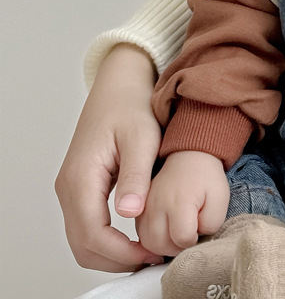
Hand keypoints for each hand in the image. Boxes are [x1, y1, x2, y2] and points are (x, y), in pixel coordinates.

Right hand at [55, 44, 162, 270]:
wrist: (119, 86)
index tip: (151, 254)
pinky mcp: (80, 188)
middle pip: (82, 245)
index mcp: (82, 177)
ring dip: (110, 253)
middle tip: (152, 259)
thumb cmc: (131, 107)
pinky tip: (135, 236)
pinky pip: (87, 225)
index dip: (120, 252)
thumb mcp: (142, 137)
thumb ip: (136, 175)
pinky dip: (107, 240)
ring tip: (148, 251)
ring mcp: (71, 189)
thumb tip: (130, 212)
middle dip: (115, 260)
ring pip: (82, 239)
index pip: (92, 234)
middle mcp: (69, 188)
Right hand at [136, 150, 229, 256]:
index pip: (182, 237)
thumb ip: (211, 223)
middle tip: (189, 237)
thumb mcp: (220, 197)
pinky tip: (166, 234)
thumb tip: (195, 239)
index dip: (194, 240)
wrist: (189, 156)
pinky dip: (153, 241)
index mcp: (178, 201)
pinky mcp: (138, 211)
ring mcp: (143, 208)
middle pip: (161, 245)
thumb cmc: (206, 176)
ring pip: (148, 245)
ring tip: (178, 237)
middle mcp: (156, 205)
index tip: (199, 228)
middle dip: (177, 248)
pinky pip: (141, 237)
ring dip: (164, 248)